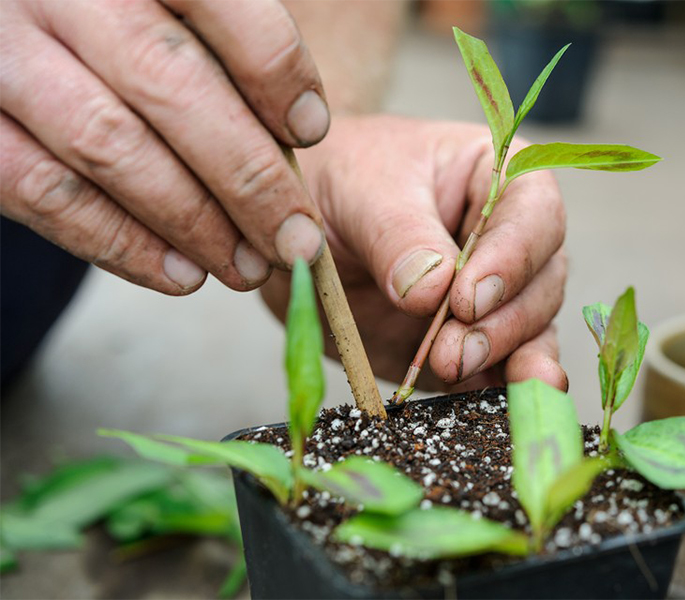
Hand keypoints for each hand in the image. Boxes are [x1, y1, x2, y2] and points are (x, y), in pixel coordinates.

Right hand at [1, 0, 328, 294]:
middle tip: (296, 240)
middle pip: (170, 87)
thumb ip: (225, 49)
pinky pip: (45, 194)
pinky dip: (120, 245)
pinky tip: (180, 275)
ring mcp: (3, 55)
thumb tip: (296, 134)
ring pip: (110, 147)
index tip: (311, 132)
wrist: (8, 25)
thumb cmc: (121, 26)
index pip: (221, 4)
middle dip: (248, 179)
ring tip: (246, 268)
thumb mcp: (174, 11)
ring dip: (193, 224)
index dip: (275, 72)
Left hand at [262, 115, 567, 391]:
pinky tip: (491, 408)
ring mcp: (497, 297)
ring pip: (532, 330)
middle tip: (454, 350)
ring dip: (506, 358)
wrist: (300, 229)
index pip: (532, 214)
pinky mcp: (474, 345)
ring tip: (457, 371)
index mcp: (496, 178)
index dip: (513, 258)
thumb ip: (396, 236)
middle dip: (505, 320)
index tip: (466, 297)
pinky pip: (500, 372)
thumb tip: (431, 292)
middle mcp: (510, 240)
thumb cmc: (338, 184)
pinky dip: (496, 391)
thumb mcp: (360, 192)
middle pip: (542, 281)